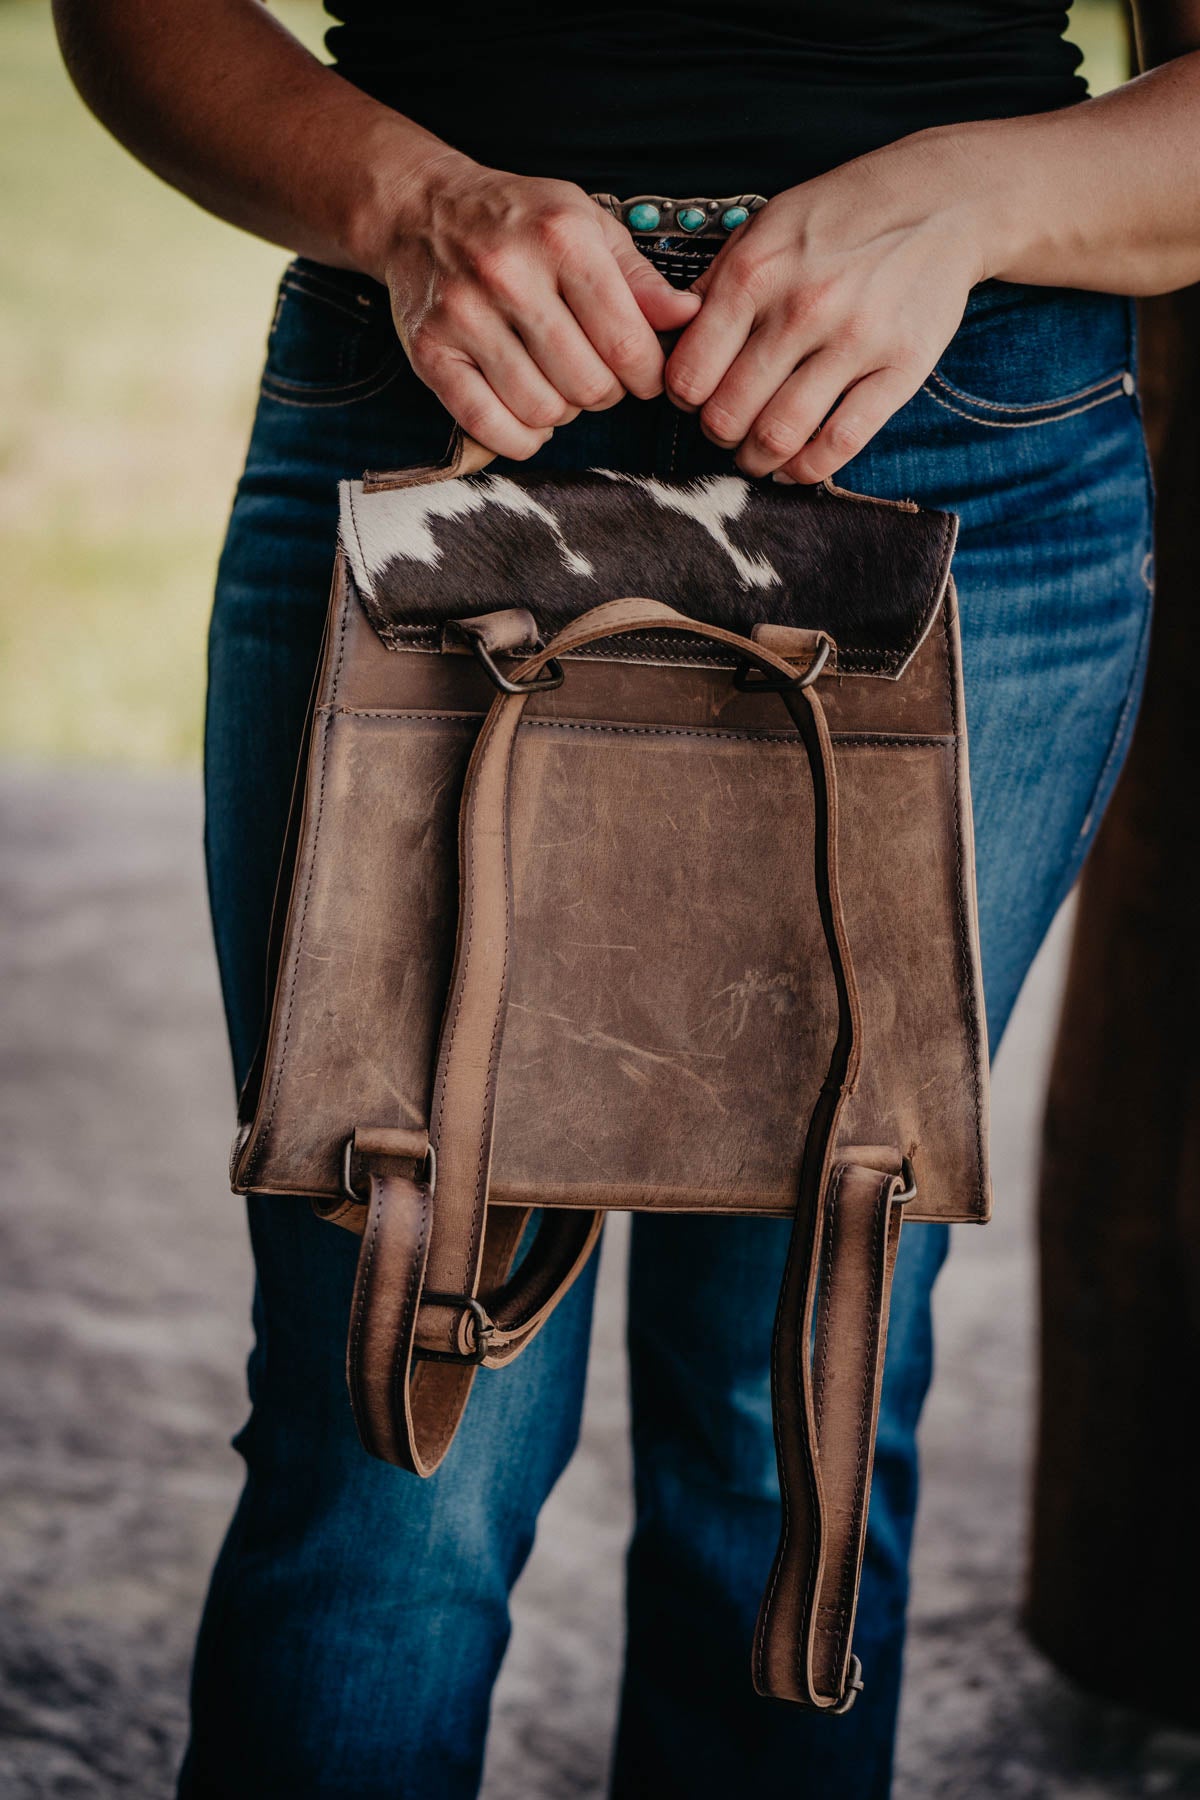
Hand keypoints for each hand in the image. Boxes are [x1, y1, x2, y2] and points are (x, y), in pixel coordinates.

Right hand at [383, 155, 700, 458]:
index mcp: (561, 237)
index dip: (648, 375)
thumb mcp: (587, 225)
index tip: (644, 374)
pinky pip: (489, 426)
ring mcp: (464, 315)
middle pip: (588, 386)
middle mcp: (509, 274)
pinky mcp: (430, 352)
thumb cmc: (518, 222)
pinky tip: (528, 414)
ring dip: (562, 413)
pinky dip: (520, 437)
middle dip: (605, 393)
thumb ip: (640, 278)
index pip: (626, 343)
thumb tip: (689, 318)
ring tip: (556, 383)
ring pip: (543, 412)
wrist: (421, 209)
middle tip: (595, 374)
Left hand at [664, 134, 986, 482]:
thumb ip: (717, 283)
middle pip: (729, 413)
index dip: (682, 398)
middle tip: (726, 427)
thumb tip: (673, 340)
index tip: (694, 398)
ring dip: (757, 459)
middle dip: (717, 433)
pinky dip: (808, 468)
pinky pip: (841, 443)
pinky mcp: (901, 368)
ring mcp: (855, 340)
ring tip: (756, 452)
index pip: (690, 372)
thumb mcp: (767, 226)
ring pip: (779, 435)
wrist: (941, 199)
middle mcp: (803, 307)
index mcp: (756, 272)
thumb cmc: (843, 215)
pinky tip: (796, 464)